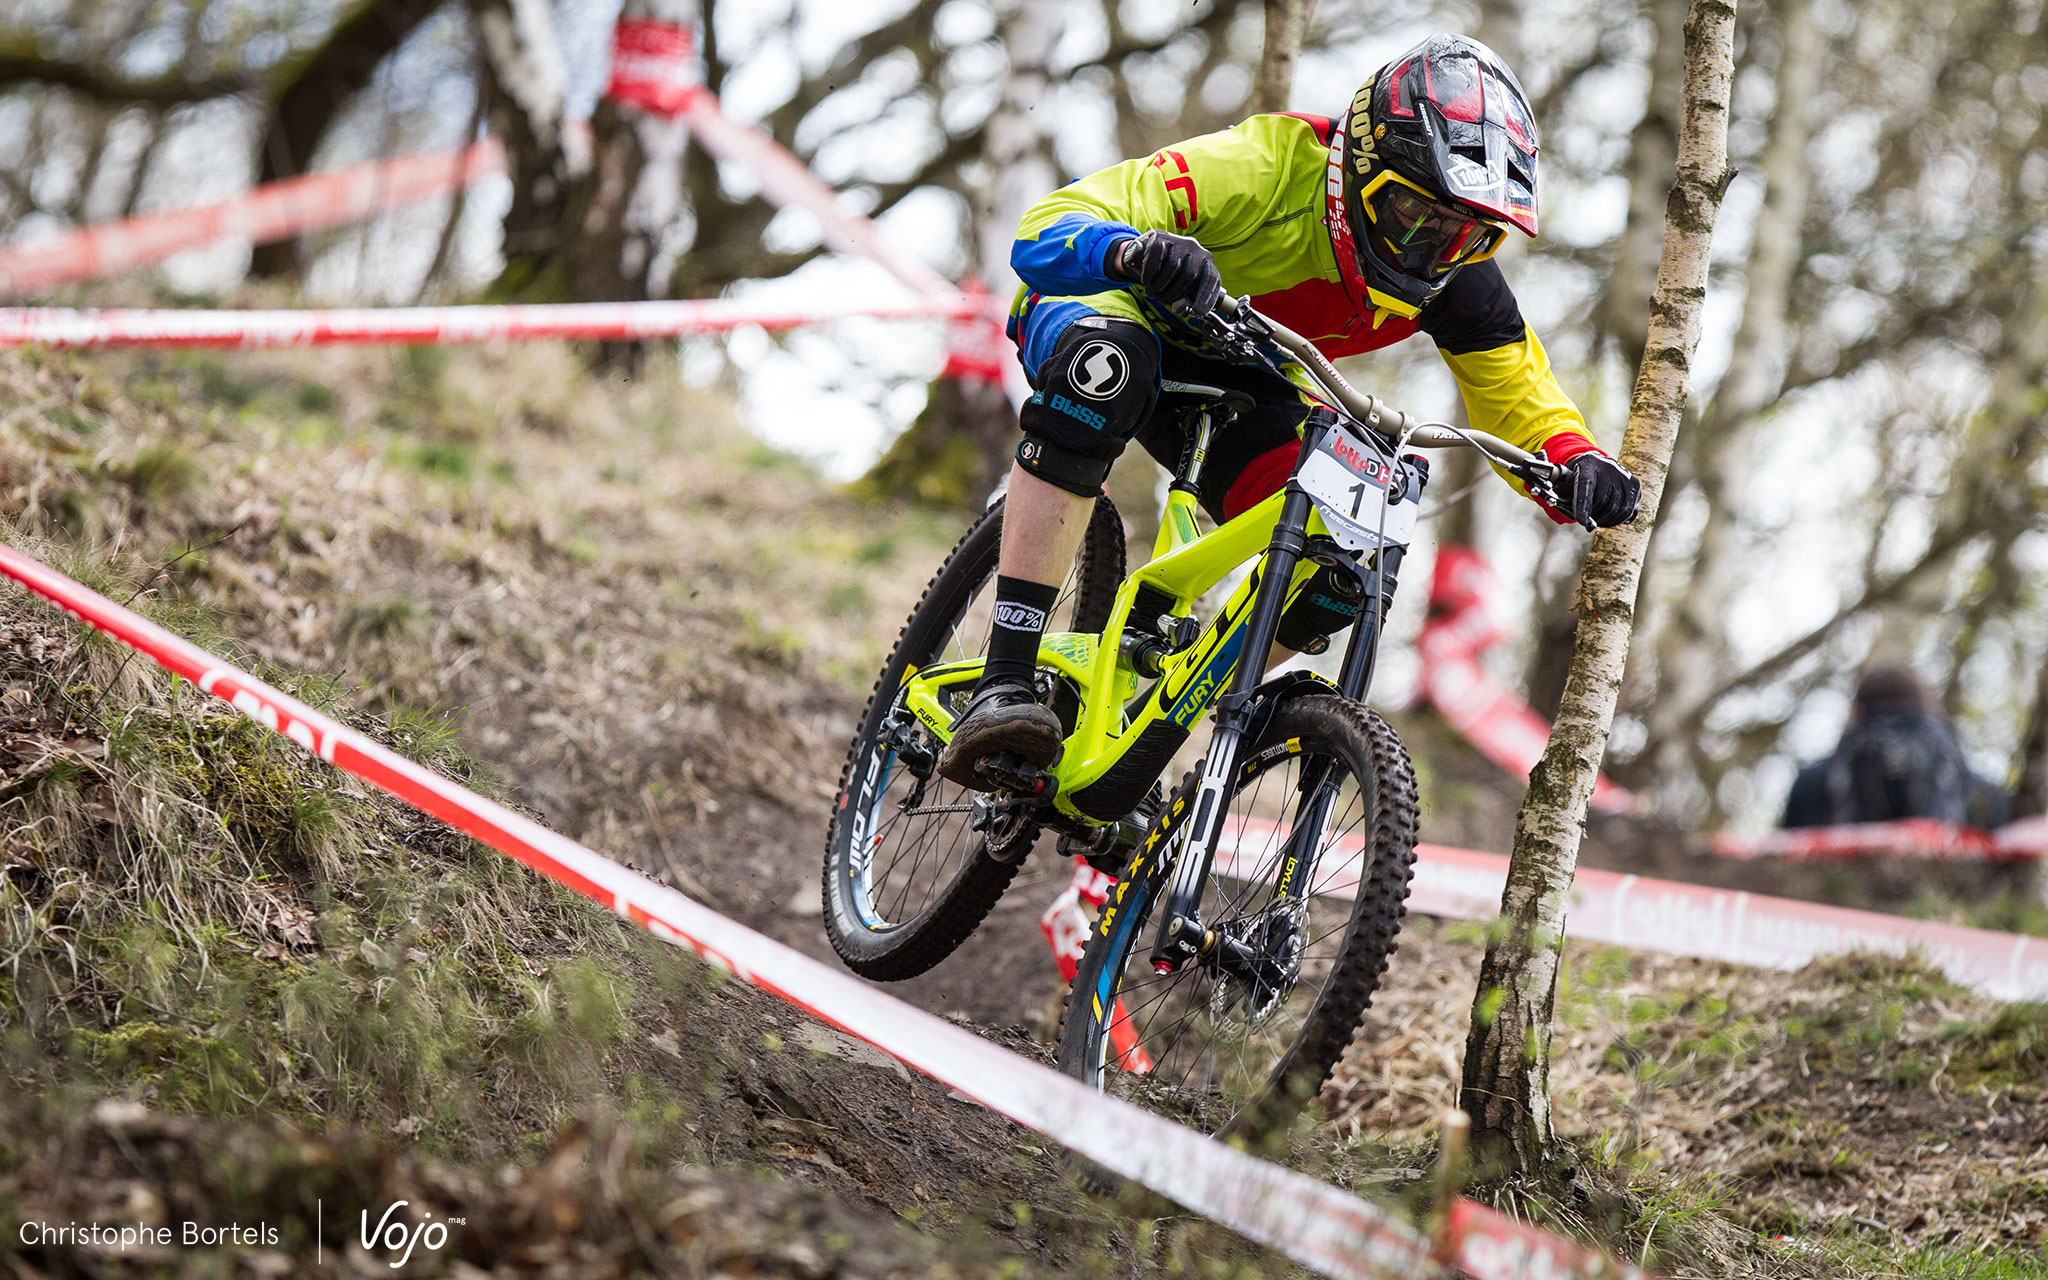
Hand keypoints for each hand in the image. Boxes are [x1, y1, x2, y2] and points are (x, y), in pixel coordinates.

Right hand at [1109, 230, 1223, 316]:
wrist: (1144, 252)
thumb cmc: (1166, 274)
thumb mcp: (1178, 288)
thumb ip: (1182, 301)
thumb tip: (1181, 309)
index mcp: (1206, 262)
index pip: (1212, 279)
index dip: (1206, 297)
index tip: (1199, 311)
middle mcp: (1196, 248)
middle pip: (1190, 275)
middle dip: (1174, 293)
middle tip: (1162, 301)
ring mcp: (1179, 241)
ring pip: (1173, 266)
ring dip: (1160, 285)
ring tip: (1152, 292)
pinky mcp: (1160, 237)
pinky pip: (1157, 257)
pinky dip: (1150, 273)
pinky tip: (1147, 281)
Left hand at [1562, 453, 1639, 527]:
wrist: (1596, 464)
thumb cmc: (1576, 479)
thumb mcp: (1566, 484)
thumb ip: (1567, 501)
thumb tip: (1587, 524)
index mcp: (1587, 464)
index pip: (1585, 486)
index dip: (1583, 506)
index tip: (1582, 521)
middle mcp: (1608, 466)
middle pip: (1601, 500)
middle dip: (1592, 514)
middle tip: (1587, 519)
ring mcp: (1623, 474)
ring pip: (1615, 508)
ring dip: (1605, 519)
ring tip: (1597, 519)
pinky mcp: (1635, 484)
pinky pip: (1628, 510)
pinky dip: (1618, 519)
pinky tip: (1610, 519)